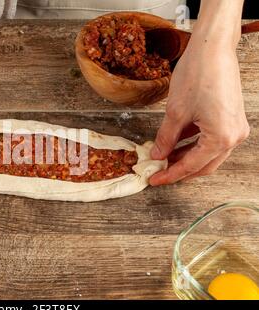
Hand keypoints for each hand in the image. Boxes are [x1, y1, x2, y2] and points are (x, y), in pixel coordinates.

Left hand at [149, 40, 249, 185]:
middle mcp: (234, 136)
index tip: (154, 180)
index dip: (170, 175)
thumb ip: (166, 138)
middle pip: (204, 165)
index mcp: (221, 138)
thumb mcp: (175, 113)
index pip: (191, 166)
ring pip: (208, 153)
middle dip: (180, 170)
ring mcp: (235, 127)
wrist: (213, 48)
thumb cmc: (197, 76)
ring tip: (163, 158)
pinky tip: (175, 143)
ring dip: (186, 157)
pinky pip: (211, 139)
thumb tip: (157, 155)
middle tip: (158, 172)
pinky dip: (193, 143)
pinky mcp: (231, 118)